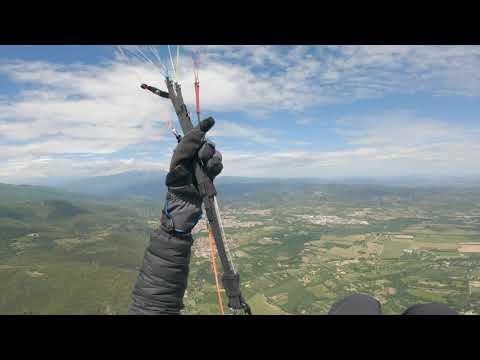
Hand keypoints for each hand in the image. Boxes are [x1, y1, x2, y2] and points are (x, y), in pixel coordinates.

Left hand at [161, 117, 222, 234]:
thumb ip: (187, 145)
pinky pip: (219, 165)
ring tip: (206, 167)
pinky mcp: (211, 174)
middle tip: (200, 158)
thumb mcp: (178, 161)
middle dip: (206, 149)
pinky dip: (216, 167)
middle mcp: (194, 156)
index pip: (195, 135)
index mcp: (184, 151)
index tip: (211, 121)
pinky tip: (211, 172)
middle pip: (208, 144)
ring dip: (212, 158)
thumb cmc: (176, 183)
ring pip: (215, 154)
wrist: (184, 203)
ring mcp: (204, 165)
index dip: (203, 126)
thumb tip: (200, 132)